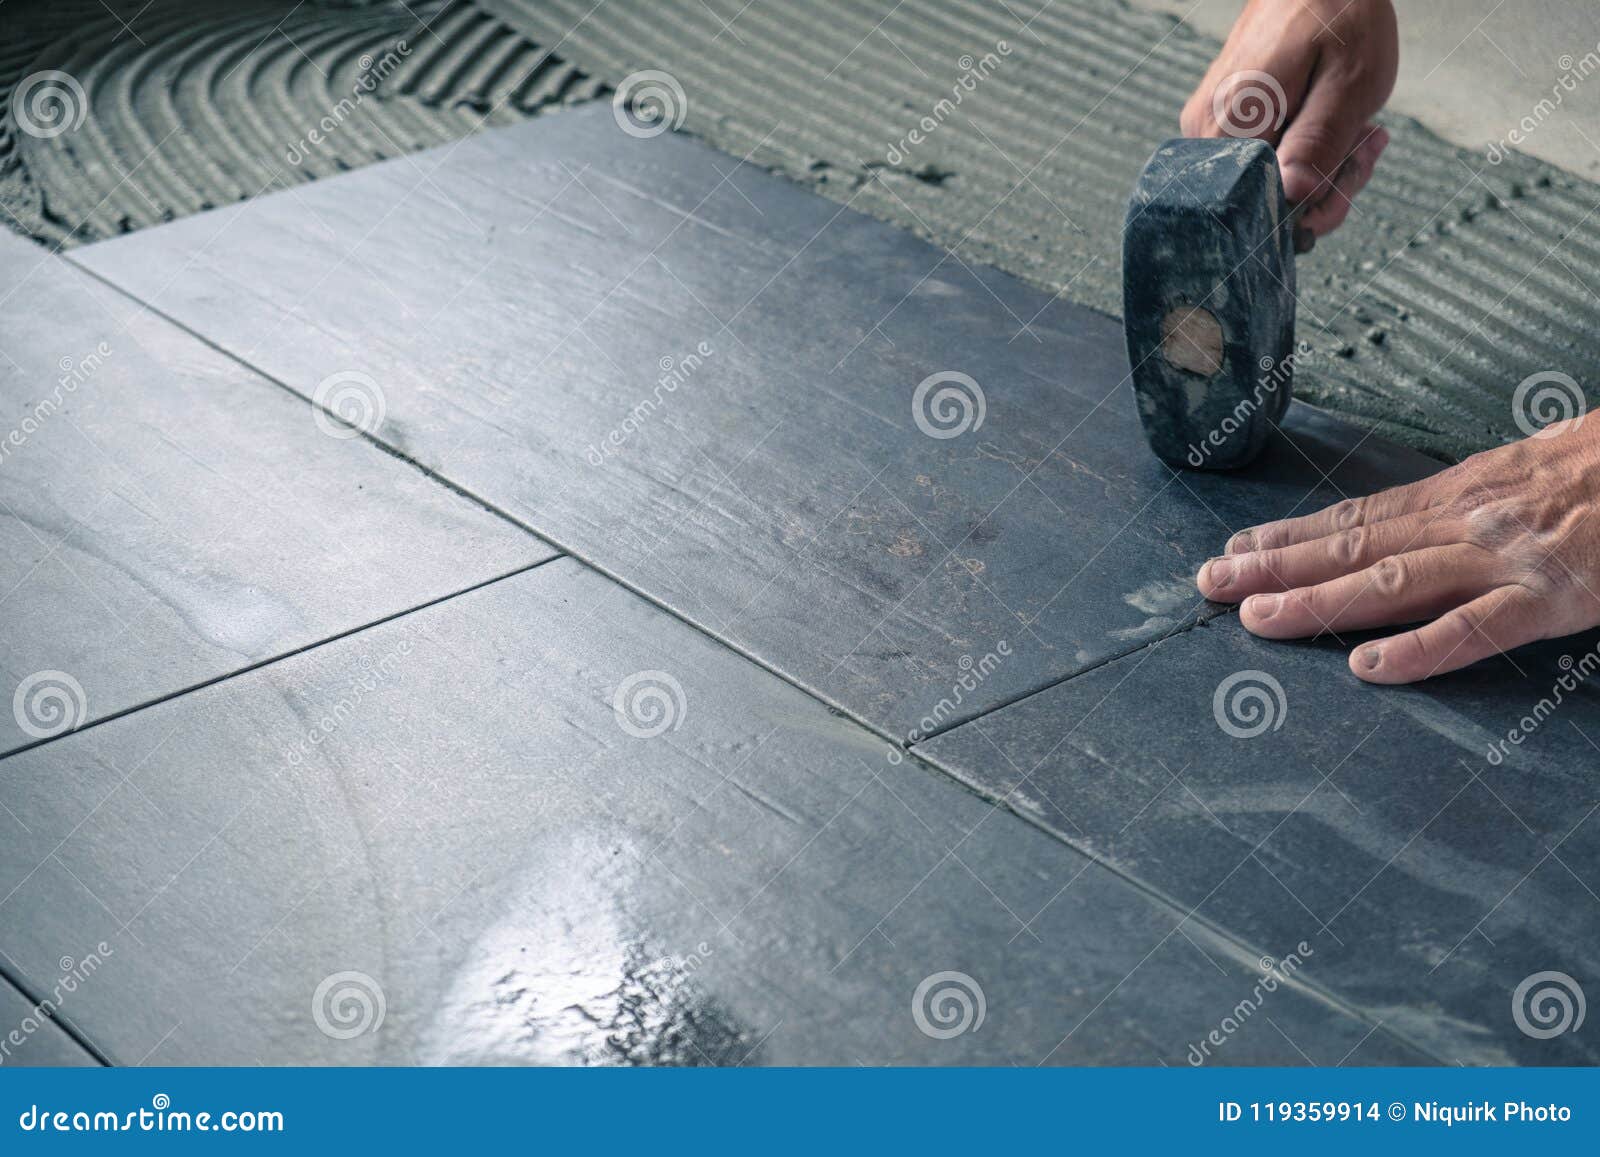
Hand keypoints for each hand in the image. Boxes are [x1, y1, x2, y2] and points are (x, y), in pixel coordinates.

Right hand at [1180, 0, 1398, 238]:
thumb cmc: (1337, 16)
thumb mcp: (1349, 82)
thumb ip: (1319, 144)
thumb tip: (1294, 199)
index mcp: (1231, 126)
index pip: (1264, 208)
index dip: (1311, 209)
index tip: (1351, 172)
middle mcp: (1205, 135)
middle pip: (1264, 202)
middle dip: (1324, 189)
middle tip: (1366, 146)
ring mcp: (1208, 132)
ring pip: (1268, 185)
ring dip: (1321, 171)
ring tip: (1359, 130)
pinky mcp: (1220, 126)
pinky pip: (1264, 164)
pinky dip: (1306, 154)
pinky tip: (1333, 126)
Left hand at [1196, 416, 1599, 683]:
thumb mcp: (1532, 471)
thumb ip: (1476, 501)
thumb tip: (1421, 523)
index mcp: (1462, 492)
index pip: (1357, 517)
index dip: (1292, 537)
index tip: (1236, 551)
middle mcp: (1468, 519)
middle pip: (1353, 546)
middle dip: (1275, 567)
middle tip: (1209, 585)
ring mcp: (1507, 557)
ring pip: (1391, 583)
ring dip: (1317, 603)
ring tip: (1255, 620)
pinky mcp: (1554, 596)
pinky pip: (1476, 628)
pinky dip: (1420, 650)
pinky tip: (1367, 669)